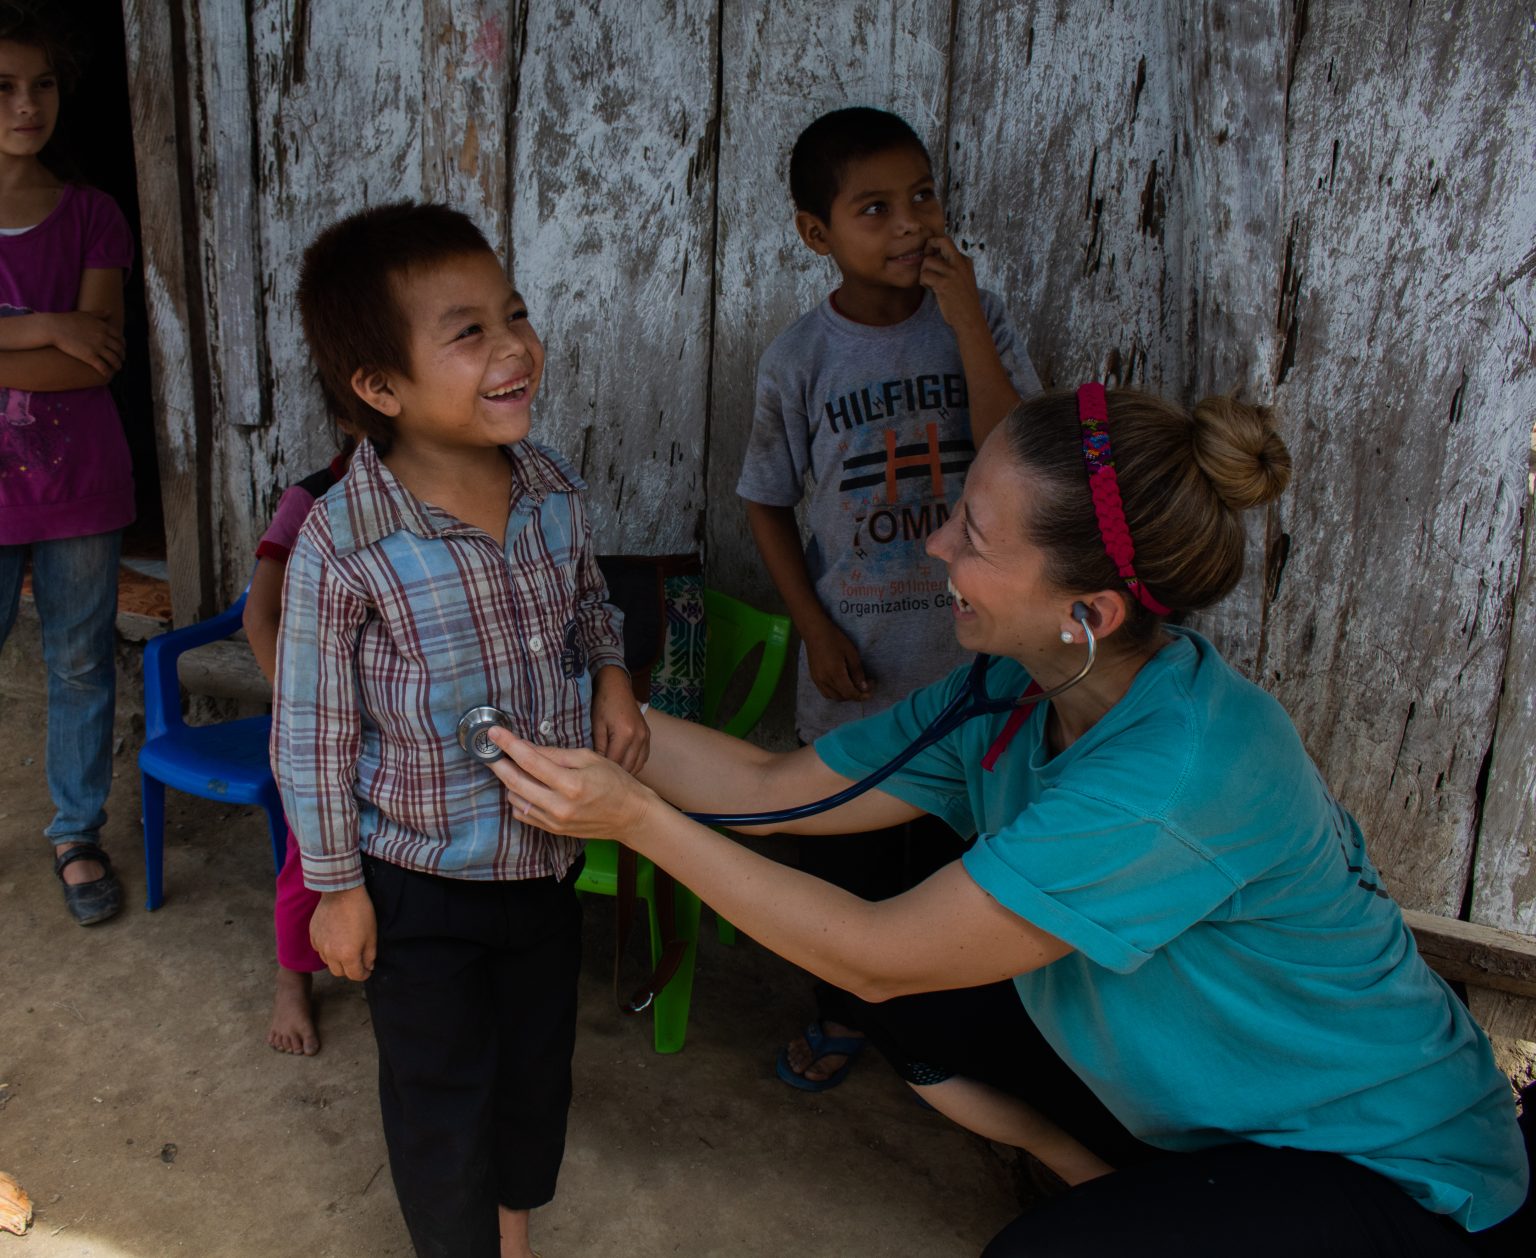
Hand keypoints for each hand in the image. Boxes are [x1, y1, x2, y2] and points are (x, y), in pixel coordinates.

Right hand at [46, 311, 124, 376]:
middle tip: (121, 360)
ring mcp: (97, 347)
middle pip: (119, 349)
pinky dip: (107, 372)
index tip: (122, 348)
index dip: (123, 345)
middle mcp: (103, 337)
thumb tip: (110, 311)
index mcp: (103, 327)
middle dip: (122, 356)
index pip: (119, 338)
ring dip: (117, 365)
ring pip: (114, 359)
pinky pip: (103, 367)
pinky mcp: (89, 356)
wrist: (53, 328)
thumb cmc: (67, 320)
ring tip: (117, 368)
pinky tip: (107, 375)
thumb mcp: (85, 314)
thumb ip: (99, 314)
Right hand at [309, 886, 376, 980]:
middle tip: (357, 960)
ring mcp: (319, 945)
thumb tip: (368, 966)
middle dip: (349, 970)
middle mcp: (330, 954)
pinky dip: (326, 949)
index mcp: (347, 955)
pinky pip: (319, 949)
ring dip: (337, 960)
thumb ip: (370, 955)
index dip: (363, 975)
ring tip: (345, 948)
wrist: (341, 892)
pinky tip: (334, 939)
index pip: (355, 975)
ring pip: (328, 962)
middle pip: (339, 972)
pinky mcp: (312, 936)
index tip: (367, 970)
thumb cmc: (360, 912)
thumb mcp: (372, 935)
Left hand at [487, 731, 659, 840]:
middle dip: (499, 764)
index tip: (493, 734)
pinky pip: (523, 814)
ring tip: (509, 767)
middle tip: (489, 751)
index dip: (509, 745)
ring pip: (516, 800)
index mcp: (571, 784)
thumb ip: (555, 754)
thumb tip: (526, 746)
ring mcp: (554, 821)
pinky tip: (523, 787)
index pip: (530, 760)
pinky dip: (518, 799)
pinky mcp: (552, 830)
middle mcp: (559, 806)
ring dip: (508, 782)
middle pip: (515, 783)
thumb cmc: (614, 782)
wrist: (630, 816)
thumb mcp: (589, 758)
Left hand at [591, 665, 649, 772]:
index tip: (594, 780)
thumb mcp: (596, 725)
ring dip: (626, 773)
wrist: (617, 686)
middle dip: (615, 776)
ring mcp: (646, 737)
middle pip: (628, 767)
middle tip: (601, 783)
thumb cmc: (603, 704)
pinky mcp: (648, 736)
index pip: (615, 763)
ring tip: (611, 779)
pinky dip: (634, 765)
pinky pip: (643, 758)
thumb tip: (595, 767)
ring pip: (638, 765)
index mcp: (625, 734)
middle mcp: (639, 737)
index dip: (604, 773)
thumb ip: (598, 747)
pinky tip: (623, 768)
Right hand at [803, 621, 869, 701]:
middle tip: (865, 685)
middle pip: (842, 697)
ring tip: (854, 685)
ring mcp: (817, 680)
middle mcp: (824, 680)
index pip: (850, 693)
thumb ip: (858, 672)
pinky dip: (835, 693)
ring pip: (833, 697)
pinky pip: (825, 692)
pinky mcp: (814, 678)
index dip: (861, 696)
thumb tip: (864, 688)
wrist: (815, 631)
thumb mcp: (851, 653)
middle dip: (855, 695)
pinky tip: (842, 684)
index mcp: (835, 673)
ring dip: (845, 695)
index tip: (870, 691)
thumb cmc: (835, 639)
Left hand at [920, 235, 984, 331]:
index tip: (931, 258)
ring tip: (930, 282)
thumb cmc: (962, 301)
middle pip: (941, 241)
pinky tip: (931, 289)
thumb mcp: (961, 279)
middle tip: (926, 261)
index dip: (934, 248)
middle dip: (929, 246)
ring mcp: (953, 273)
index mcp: (965, 261)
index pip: (946, 242)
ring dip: (924, 272)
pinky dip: (923, 282)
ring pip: (927, 261)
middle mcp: (960, 263)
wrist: (970, 319)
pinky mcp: (944, 284)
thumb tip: (929, 257)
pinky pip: (924, 276)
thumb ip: (949, 267)